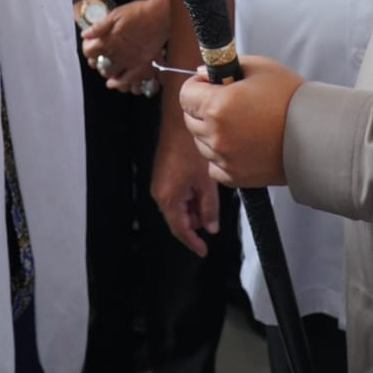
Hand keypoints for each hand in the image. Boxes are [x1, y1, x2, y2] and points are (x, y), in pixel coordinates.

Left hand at [81, 0, 168, 93]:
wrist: (160, 16)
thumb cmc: (139, 12)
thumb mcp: (115, 14)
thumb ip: (99, 27)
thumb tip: (86, 34)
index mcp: (108, 40)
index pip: (89, 51)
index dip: (87, 49)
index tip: (89, 46)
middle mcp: (117, 53)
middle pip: (99, 65)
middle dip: (97, 62)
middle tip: (99, 58)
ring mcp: (129, 61)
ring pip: (112, 75)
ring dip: (107, 73)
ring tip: (107, 70)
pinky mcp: (142, 65)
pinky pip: (128, 81)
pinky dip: (121, 84)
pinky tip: (116, 83)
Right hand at [150, 113, 219, 256]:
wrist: (180, 122)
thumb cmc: (190, 147)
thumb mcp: (206, 182)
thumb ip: (209, 208)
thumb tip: (211, 227)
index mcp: (167, 197)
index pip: (180, 229)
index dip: (192, 242)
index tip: (203, 250)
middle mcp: (160, 193)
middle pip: (178, 218)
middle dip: (196, 222)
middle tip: (213, 218)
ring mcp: (161, 184)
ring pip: (179, 207)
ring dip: (194, 208)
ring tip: (210, 198)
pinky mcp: (164, 175)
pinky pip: (177, 195)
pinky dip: (190, 197)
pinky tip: (203, 189)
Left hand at [179, 55, 303, 187]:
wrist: (317, 135)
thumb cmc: (291, 99)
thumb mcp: (260, 68)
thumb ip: (227, 66)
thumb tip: (202, 72)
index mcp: (217, 106)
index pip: (185, 95)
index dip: (196, 85)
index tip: (209, 84)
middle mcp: (216, 135)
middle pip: (190, 119)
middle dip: (202, 108)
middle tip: (226, 102)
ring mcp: (224, 158)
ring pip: (201, 143)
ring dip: (212, 132)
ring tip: (239, 123)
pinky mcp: (236, 176)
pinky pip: (214, 166)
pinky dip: (221, 157)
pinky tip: (240, 145)